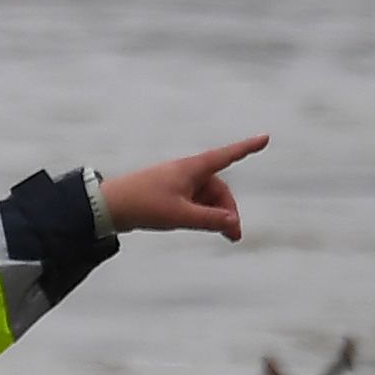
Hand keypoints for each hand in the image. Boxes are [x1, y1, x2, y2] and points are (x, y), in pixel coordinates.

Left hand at [100, 136, 265, 243]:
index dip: (247, 148)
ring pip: (207, 198)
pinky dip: (203, 214)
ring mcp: (178, 182)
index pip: (227, 156)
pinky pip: (194, 202)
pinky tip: (201, 227)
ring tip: (224, 236)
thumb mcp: (180, 215)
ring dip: (216, 215)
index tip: (265, 138)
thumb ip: (209, 220)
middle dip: (228, 210)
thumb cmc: (143, 205)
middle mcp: (187, 172)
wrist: (109, 206)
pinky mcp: (169, 193)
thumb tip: (234, 222)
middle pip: (219, 189)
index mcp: (192, 169)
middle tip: (233, 236)